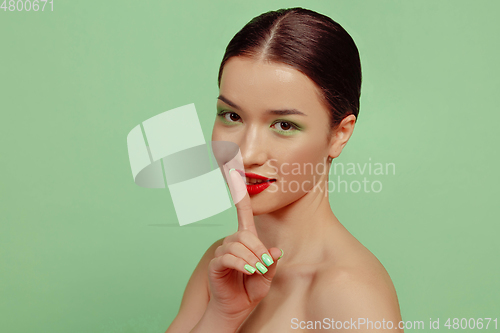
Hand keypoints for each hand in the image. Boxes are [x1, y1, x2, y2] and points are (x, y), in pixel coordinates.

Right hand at [207, 168, 282, 320]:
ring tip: (258, 272)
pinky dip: (242, 264)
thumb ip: (271, 262)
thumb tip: (275, 251)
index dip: (239, 193)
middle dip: (258, 249)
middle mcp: (232, 241)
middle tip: (266, 265)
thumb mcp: (267, 275)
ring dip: (252, 259)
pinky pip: (229, 257)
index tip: (235, 173)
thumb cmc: (250, 289)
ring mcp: (222, 252)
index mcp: (245, 239)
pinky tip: (249, 272)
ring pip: (238, 245)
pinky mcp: (216, 264)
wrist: (235, 308)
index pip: (243, 212)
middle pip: (245, 234)